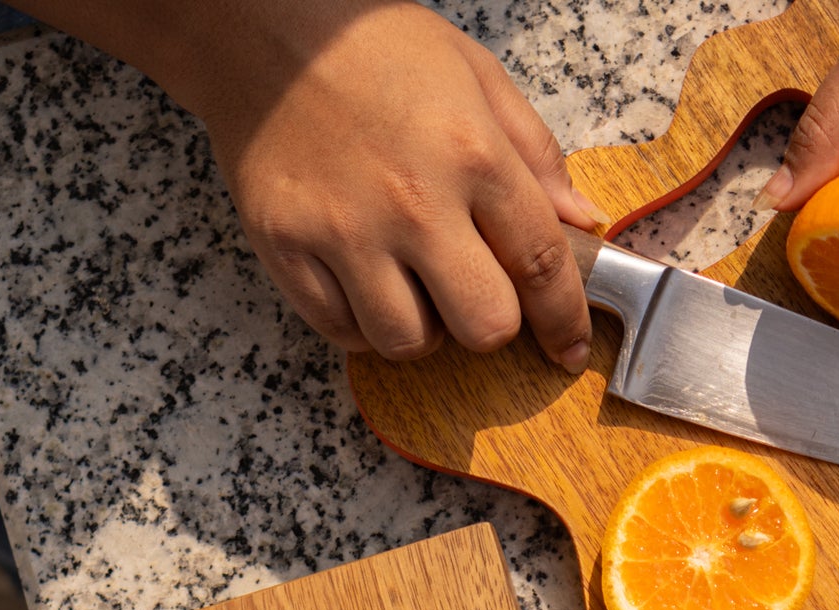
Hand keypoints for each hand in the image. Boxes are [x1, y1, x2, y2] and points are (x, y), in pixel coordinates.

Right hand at [170, 0, 602, 368]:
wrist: (258, 25)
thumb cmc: (371, 47)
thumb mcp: (475, 76)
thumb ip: (535, 154)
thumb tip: (580, 222)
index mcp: (472, 152)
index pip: (542, 264)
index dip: (564, 321)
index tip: (568, 349)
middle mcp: (412, 201)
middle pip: (483, 326)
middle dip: (488, 322)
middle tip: (470, 291)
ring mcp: (344, 229)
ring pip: (408, 342)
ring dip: (422, 328)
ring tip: (410, 283)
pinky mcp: (286, 248)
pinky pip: (342, 332)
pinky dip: (361, 324)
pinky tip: (363, 280)